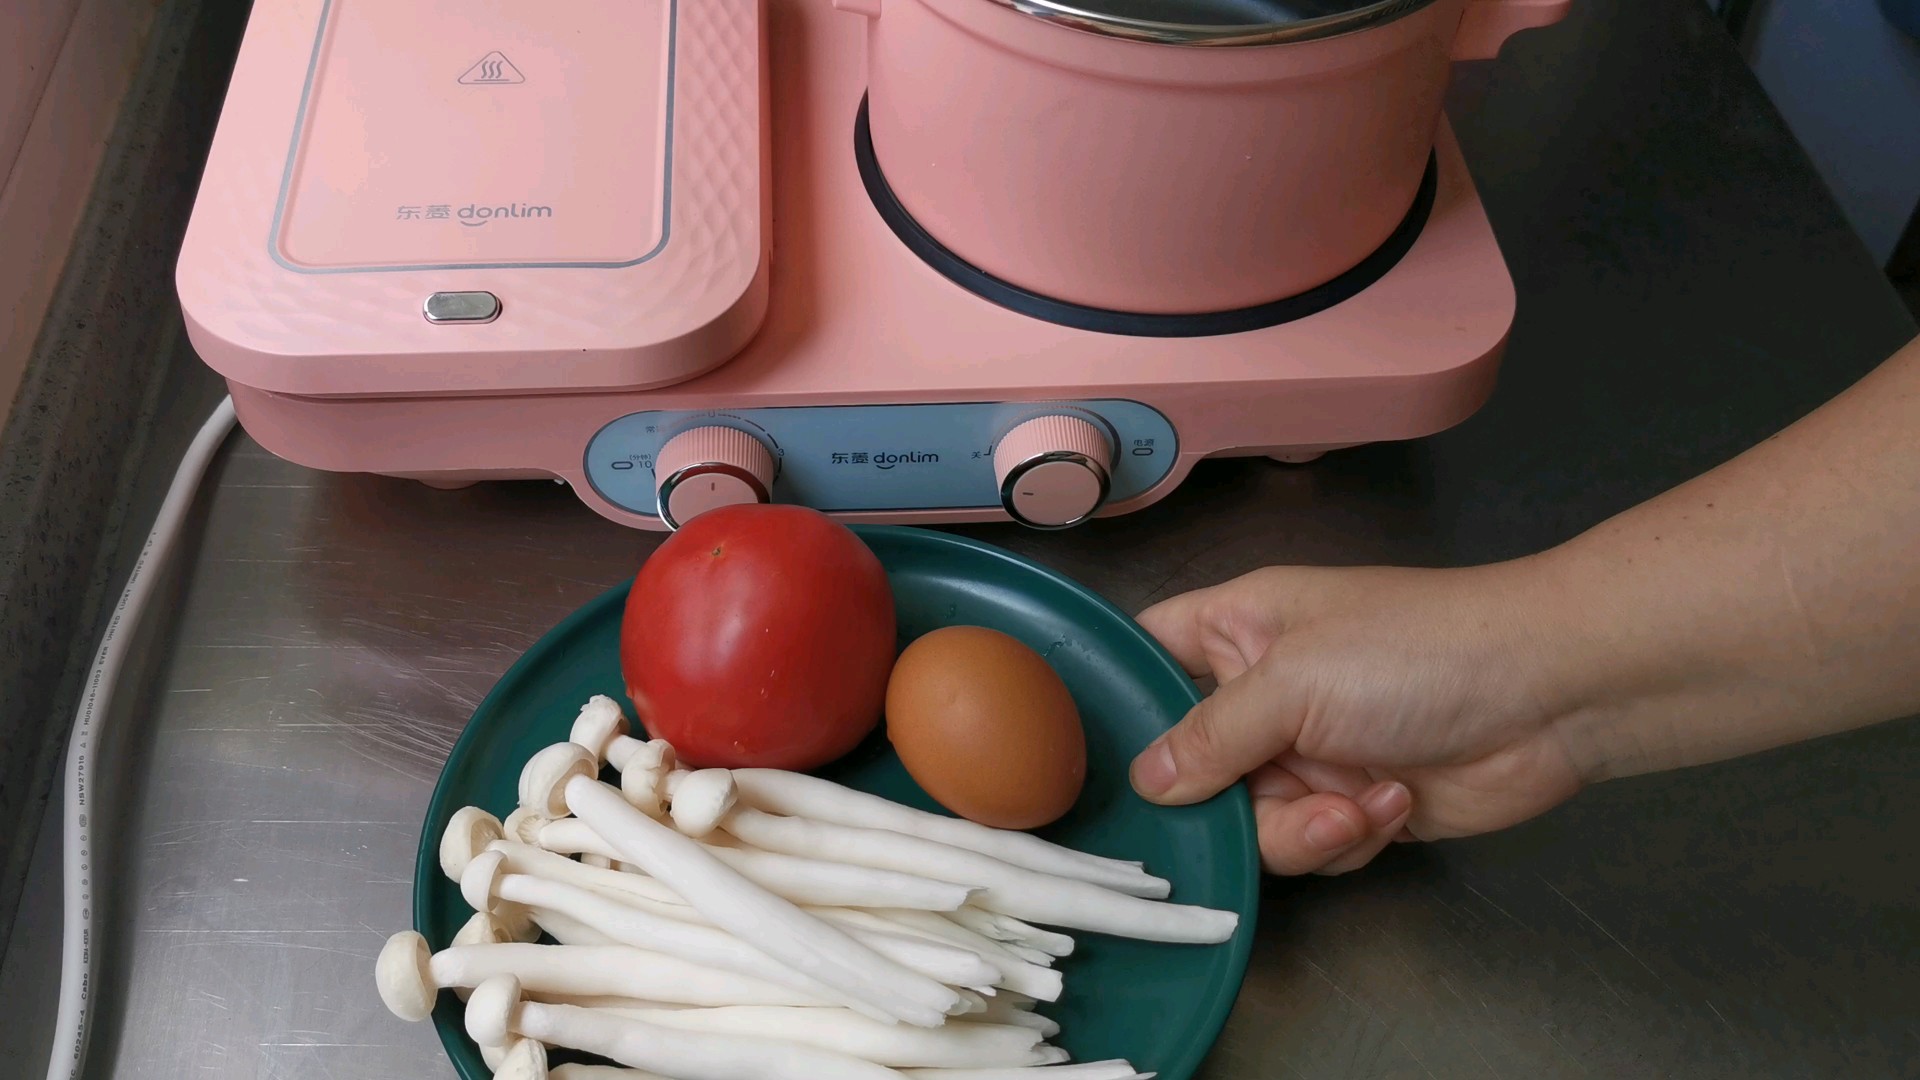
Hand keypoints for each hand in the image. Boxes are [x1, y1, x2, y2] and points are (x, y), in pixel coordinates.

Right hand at [1130, 562, 1587, 875]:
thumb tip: (1147, 783)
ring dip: (1296, 827)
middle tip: (1241, 806)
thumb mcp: (1293, 682)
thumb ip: (1209, 736)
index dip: (1116, 697)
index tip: (1083, 753)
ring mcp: (1309, 752)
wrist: (1550, 695)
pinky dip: (1344, 838)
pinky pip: (1309, 846)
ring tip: (1350, 805)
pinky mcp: (1354, 804)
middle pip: (1188, 766)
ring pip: (1248, 821)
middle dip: (1218, 799)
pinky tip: (1392, 805)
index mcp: (1237, 628)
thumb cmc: (1416, 652)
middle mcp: (1263, 691)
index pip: (1146, 654)